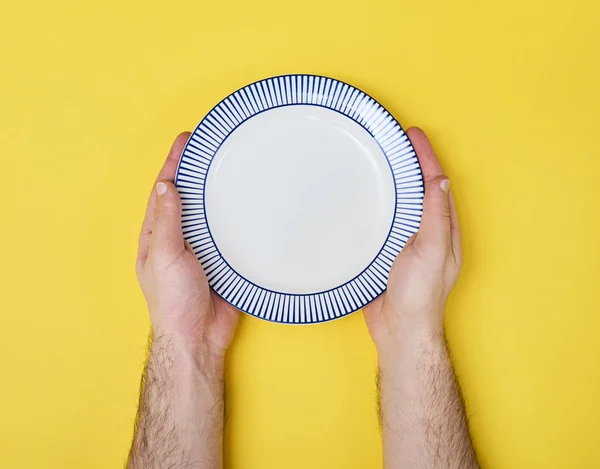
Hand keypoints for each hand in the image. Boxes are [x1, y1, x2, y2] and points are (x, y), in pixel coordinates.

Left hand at [136, 133, 238, 369]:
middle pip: (188, 196)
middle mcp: (179, 238)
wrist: (198, 337)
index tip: (186, 139)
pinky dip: (236, 217)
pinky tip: (247, 204)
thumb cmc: (173, 301)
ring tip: (230, 166)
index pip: (164, 190)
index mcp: (158, 235)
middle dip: (196, 170)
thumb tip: (167, 186)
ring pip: (209, 213)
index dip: (173, 163)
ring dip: (217, 191)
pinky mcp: (223, 260)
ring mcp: (201, 249)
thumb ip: (168, 222)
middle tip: (211, 145)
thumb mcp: (165, 256)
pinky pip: (230, 232)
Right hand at [364, 127, 461, 350]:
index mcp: (444, 230)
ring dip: (395, 180)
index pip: (436, 184)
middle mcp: (428, 233)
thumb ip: (436, 218)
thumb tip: (441, 182)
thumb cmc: (419, 296)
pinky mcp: (389, 252)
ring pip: (403, 203)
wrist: (399, 330)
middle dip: (412, 162)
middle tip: (396, 139)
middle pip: (421, 188)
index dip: (427, 157)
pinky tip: (367, 197)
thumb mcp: (432, 252)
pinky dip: (379, 202)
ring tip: (382, 158)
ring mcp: (408, 242)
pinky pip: (386, 219)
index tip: (413, 134)